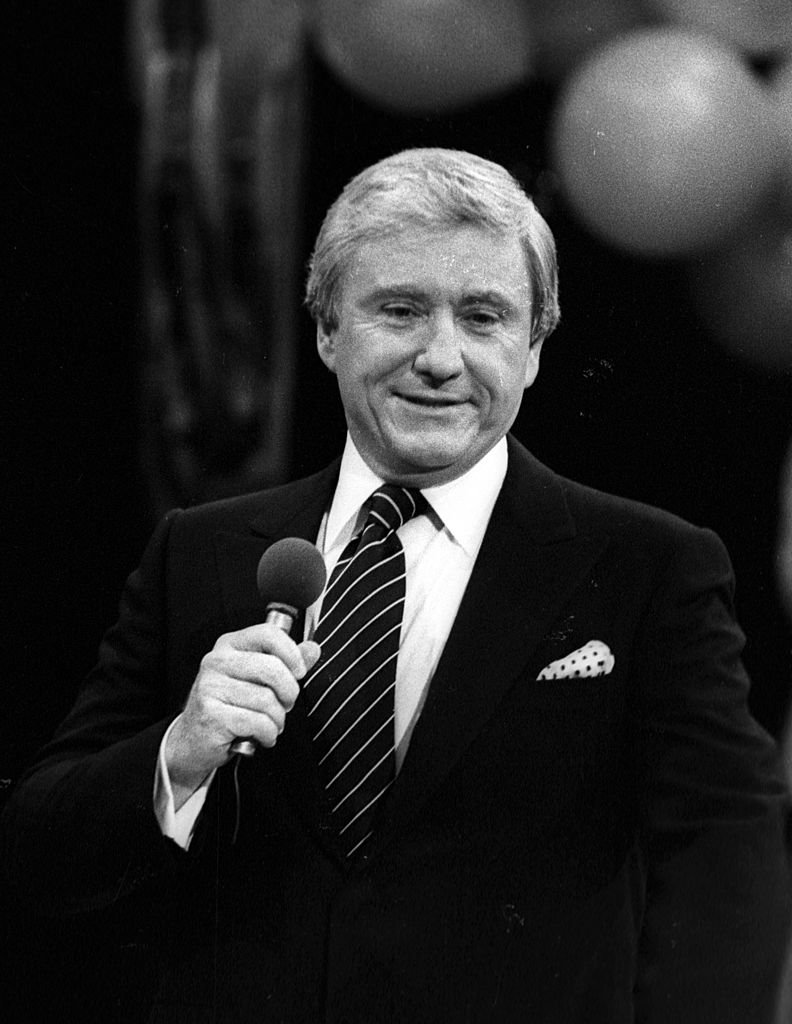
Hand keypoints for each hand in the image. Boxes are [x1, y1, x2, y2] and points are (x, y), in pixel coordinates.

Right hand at [165, 625, 320, 800]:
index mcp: (230, 645)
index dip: (292, 653)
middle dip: (288, 693)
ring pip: (267, 700)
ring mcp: (211, 687)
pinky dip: (267, 734)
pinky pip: (258, 723)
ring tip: (268, 723)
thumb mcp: (256, 679)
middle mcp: (217, 661)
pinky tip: (260, 736)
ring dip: (277, 719)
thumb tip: (312, 649)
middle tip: (285, 704)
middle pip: (272, 669)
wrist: (193, 740)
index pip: (268, 635)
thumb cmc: (228, 706)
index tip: (299, 671)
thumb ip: (285, 662)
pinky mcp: (211, 714)